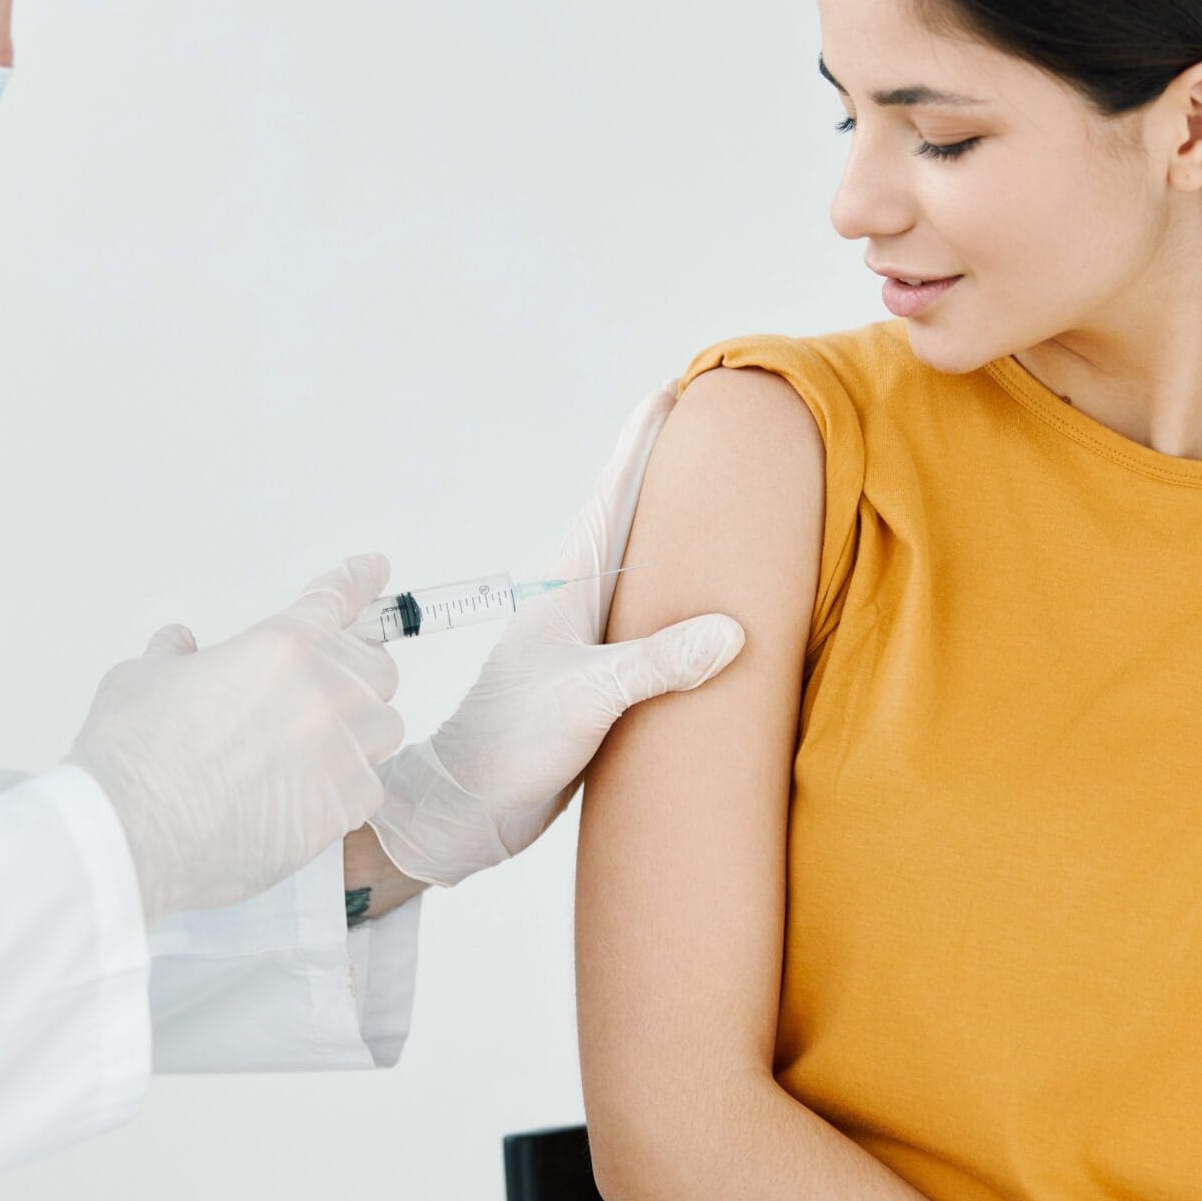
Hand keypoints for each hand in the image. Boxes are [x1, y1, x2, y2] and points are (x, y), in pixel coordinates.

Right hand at [68, 555, 403, 924]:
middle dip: (352, 674)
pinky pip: (369, 787)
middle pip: (375, 668)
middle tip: (315, 695)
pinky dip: (346, 787)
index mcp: (279, 646)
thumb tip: (179, 645)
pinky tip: (304, 798)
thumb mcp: (140, 679)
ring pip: (382, 729)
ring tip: (308, 752)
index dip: (357, 581)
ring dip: (356, 732)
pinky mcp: (343, 807)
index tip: (372, 569)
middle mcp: (323, 692)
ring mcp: (340, 751)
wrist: (133, 838)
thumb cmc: (132, 760)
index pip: (335, 599)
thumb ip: (173, 656)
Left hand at [367, 384, 744, 886]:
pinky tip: (701, 607)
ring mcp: (585, 640)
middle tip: (717, 430)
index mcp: (565, 586)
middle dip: (670, 476)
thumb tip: (733, 631)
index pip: (612, 496)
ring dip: (676, 538)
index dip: (643, 444)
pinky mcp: (596, 680)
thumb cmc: (510, 745)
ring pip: (640, 572)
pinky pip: (647, 623)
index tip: (676, 392)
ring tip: (720, 505)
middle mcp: (575, 603)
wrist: (468, 808)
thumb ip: (655, 664)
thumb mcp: (587, 698)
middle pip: (632, 522)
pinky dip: (677, 602)